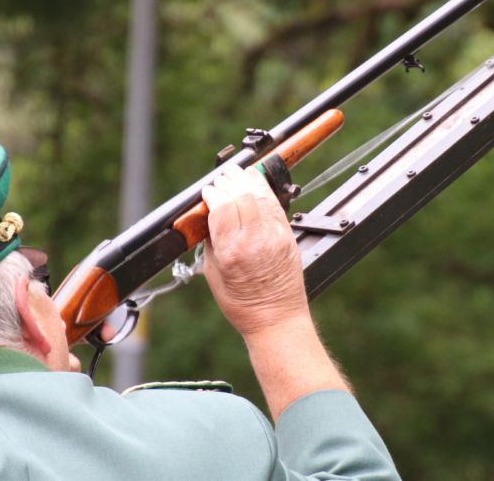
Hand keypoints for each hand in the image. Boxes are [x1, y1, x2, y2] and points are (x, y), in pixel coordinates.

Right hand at [201, 165, 309, 336]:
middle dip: (227, 183)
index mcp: (231, 251)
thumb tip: (208, 217)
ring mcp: (274, 235)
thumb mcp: (213, 273)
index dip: (212, 193)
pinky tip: (255, 181)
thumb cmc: (243, 304)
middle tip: (220, 180)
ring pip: (260, 195)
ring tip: (235, 174)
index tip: (207, 192)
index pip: (221, 206)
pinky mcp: (287, 234)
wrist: (277, 318)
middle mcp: (254, 240)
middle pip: (241, 195)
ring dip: (245, 180)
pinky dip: (262, 189)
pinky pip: (274, 204)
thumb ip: (211, 241)